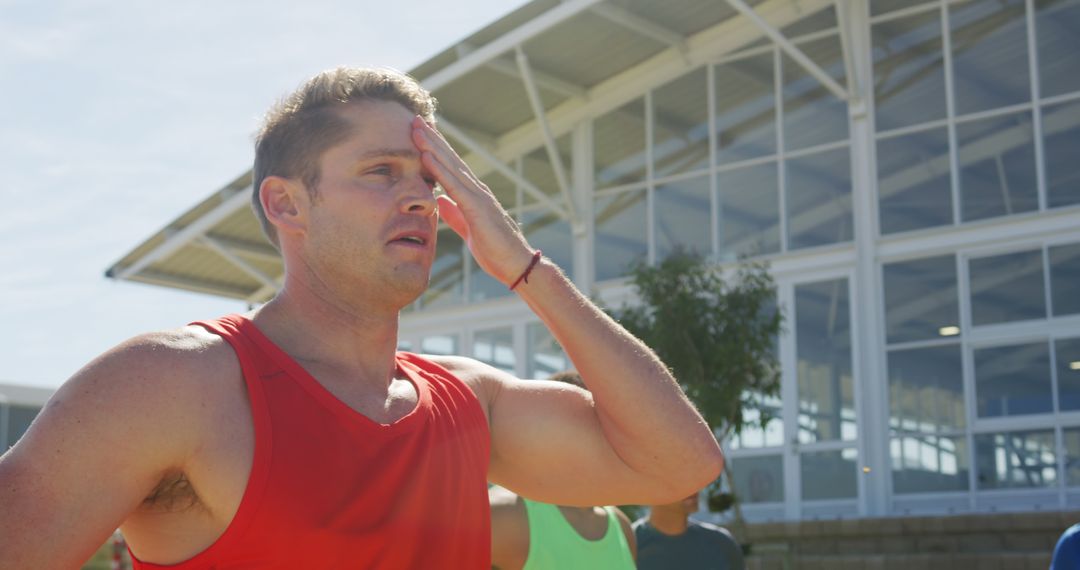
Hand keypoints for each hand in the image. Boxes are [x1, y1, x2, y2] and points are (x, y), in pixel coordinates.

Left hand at [411, 116, 534, 285]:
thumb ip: (455, 214)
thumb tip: (441, 200)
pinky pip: (454, 185)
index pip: (452, 167)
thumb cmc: (495, 250)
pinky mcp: (477, 207)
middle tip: (416, 119)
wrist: (515, 265)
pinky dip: (439, 169)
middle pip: (451, 159)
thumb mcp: (468, 230)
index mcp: (474, 195)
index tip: (422, 133)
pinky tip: (426, 156)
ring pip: (451, 166)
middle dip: (433, 139)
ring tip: (418, 129)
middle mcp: (477, 190)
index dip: (437, 149)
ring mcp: (478, 196)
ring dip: (433, 146)